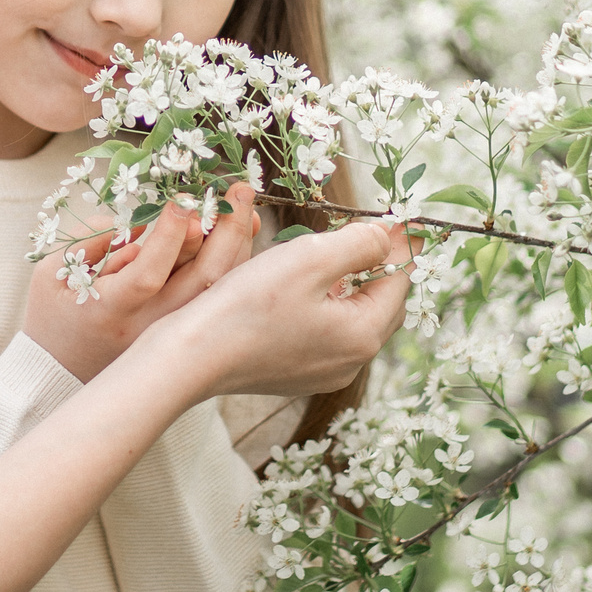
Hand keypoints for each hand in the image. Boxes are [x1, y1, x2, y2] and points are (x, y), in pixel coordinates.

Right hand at [23, 184, 260, 381]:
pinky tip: (240, 234)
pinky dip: (231, 263)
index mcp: (109, 311)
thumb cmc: (53, 314)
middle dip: (222, 229)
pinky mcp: (182, 334)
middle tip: (234, 190)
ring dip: (235, 244)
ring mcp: (170, 334)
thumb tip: (141, 220)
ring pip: (216, 289)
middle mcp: (147, 328)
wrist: (59, 371)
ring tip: (242, 203)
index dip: (169, 236)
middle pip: (200, 281)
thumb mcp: (54, 273)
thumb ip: (94, 240)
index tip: (182, 199)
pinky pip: (215, 296)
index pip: (148, 274)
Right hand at [166, 217, 414, 399]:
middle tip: (367, 231)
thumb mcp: (310, 258)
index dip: (398, 245)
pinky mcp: (296, 374)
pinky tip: (304, 288)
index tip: (396, 216)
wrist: (192, 356)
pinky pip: (327, 334)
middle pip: (382, 304)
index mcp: (363, 335)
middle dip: (379, 266)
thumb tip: (385, 237)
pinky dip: (327, 306)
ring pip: (353, 319)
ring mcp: (323, 373)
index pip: (399, 282)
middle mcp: (351, 362)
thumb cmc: (249, 305)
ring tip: (333, 254)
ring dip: (351, 285)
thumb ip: (359, 243)